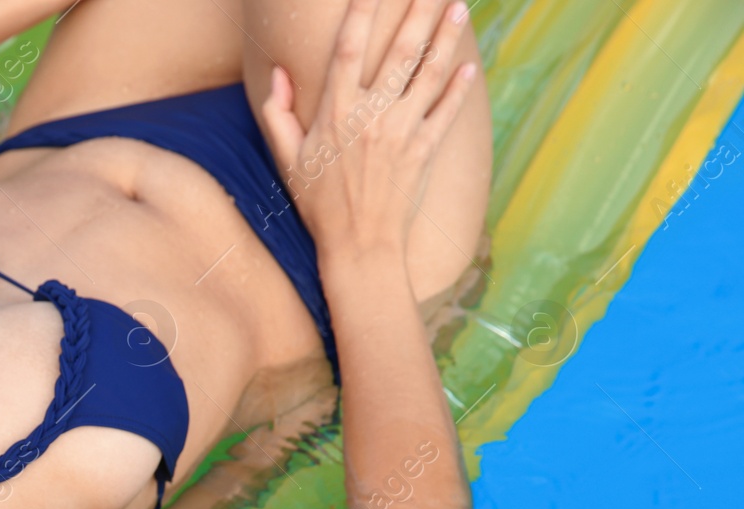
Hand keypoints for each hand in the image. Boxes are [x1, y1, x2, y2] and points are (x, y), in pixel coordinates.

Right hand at [261, 0, 478, 262]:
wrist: (358, 246)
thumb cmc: (317, 204)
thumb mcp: (286, 159)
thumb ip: (277, 113)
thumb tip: (278, 74)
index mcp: (335, 113)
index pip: (348, 49)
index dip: (360, 13)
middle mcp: (371, 115)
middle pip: (400, 51)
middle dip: (417, 11)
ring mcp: (402, 131)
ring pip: (429, 73)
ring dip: (446, 37)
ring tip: (458, 7)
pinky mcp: (424, 151)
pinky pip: (447, 112)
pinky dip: (460, 89)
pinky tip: (470, 67)